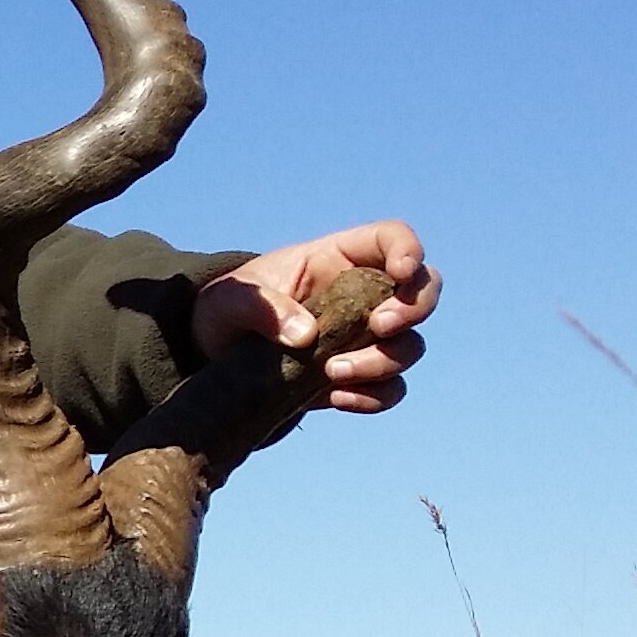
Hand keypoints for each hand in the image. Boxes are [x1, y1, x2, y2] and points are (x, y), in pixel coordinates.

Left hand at [191, 220, 439, 413]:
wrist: (212, 356)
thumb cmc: (224, 310)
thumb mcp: (229, 300)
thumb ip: (261, 307)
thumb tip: (306, 336)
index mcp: (337, 259)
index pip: (391, 239)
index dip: (408, 250)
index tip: (402, 272)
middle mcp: (362, 296)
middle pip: (423, 291)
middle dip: (413, 309)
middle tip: (379, 326)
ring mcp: (363, 338)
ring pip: (409, 346)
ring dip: (383, 362)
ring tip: (332, 372)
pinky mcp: (356, 377)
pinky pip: (389, 389)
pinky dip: (373, 397)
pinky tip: (336, 398)